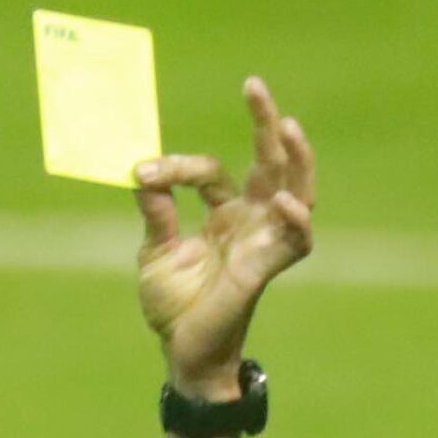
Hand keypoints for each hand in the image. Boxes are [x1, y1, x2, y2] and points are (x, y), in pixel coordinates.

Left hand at [135, 75, 318, 393]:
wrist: (181, 352)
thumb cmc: (174, 306)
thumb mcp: (155, 251)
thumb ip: (156, 212)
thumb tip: (139, 173)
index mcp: (223, 214)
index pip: (209, 171)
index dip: (176, 167)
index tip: (142, 171)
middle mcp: (250, 221)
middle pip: (270, 162)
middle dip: (265, 123)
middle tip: (254, 85)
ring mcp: (262, 241)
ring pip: (297, 190)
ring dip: (297, 158)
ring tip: (289, 125)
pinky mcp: (266, 267)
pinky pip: (295, 240)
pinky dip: (295, 220)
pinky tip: (286, 201)